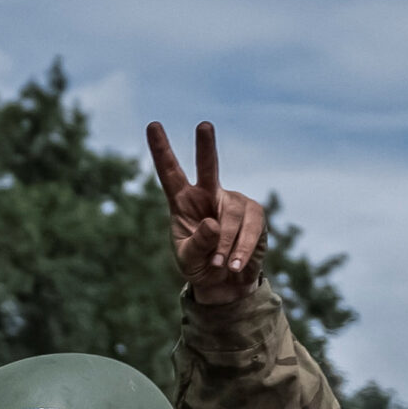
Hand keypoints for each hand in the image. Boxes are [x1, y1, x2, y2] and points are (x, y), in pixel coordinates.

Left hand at [146, 120, 267, 303]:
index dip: (161, 151)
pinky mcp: (255, 213)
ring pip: (231, 216)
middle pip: (208, 167)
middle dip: (206, 147)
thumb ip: (196, 244)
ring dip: (225, 245)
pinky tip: (235, 265)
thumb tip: (213, 223)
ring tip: (219, 265)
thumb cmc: (199, 266)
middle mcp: (209, 194)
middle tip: (204, 125)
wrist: (225, 283)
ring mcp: (233, 201)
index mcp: (183, 202)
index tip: (152, 125)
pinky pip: (250, 228)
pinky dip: (241, 250)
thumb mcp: (188, 260)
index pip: (170, 173)